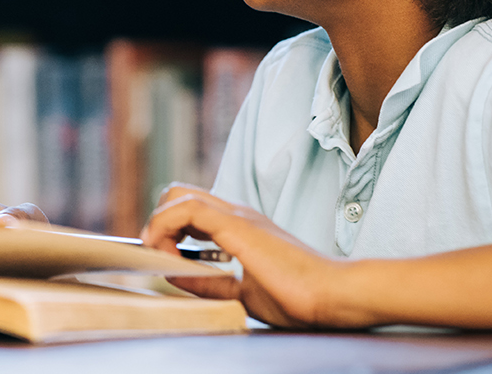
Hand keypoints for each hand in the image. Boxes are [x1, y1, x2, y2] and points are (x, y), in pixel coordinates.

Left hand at [140, 183, 362, 327]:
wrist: (334, 295)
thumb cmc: (299, 296)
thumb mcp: (242, 293)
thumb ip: (210, 282)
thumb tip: (176, 275)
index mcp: (241, 226)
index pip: (192, 210)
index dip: (168, 231)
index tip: (164, 261)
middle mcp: (238, 213)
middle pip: (179, 193)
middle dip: (157, 221)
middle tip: (159, 255)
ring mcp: (238, 216)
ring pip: (178, 195)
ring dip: (157, 223)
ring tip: (158, 254)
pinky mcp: (237, 225)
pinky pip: (186, 209)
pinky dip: (164, 225)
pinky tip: (161, 249)